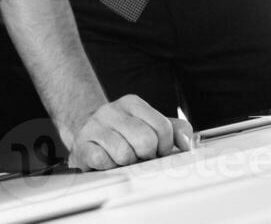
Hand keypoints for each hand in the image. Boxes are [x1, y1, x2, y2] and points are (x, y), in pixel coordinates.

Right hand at [63, 95, 192, 170]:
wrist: (86, 132)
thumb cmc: (123, 132)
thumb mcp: (150, 124)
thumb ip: (176, 130)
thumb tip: (187, 143)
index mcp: (132, 103)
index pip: (162, 127)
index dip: (165, 145)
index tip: (158, 149)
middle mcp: (112, 110)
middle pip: (146, 141)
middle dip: (147, 155)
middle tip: (140, 155)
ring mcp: (95, 126)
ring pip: (125, 154)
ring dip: (127, 163)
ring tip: (122, 157)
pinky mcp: (82, 144)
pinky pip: (104, 161)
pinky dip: (110, 166)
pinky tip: (108, 160)